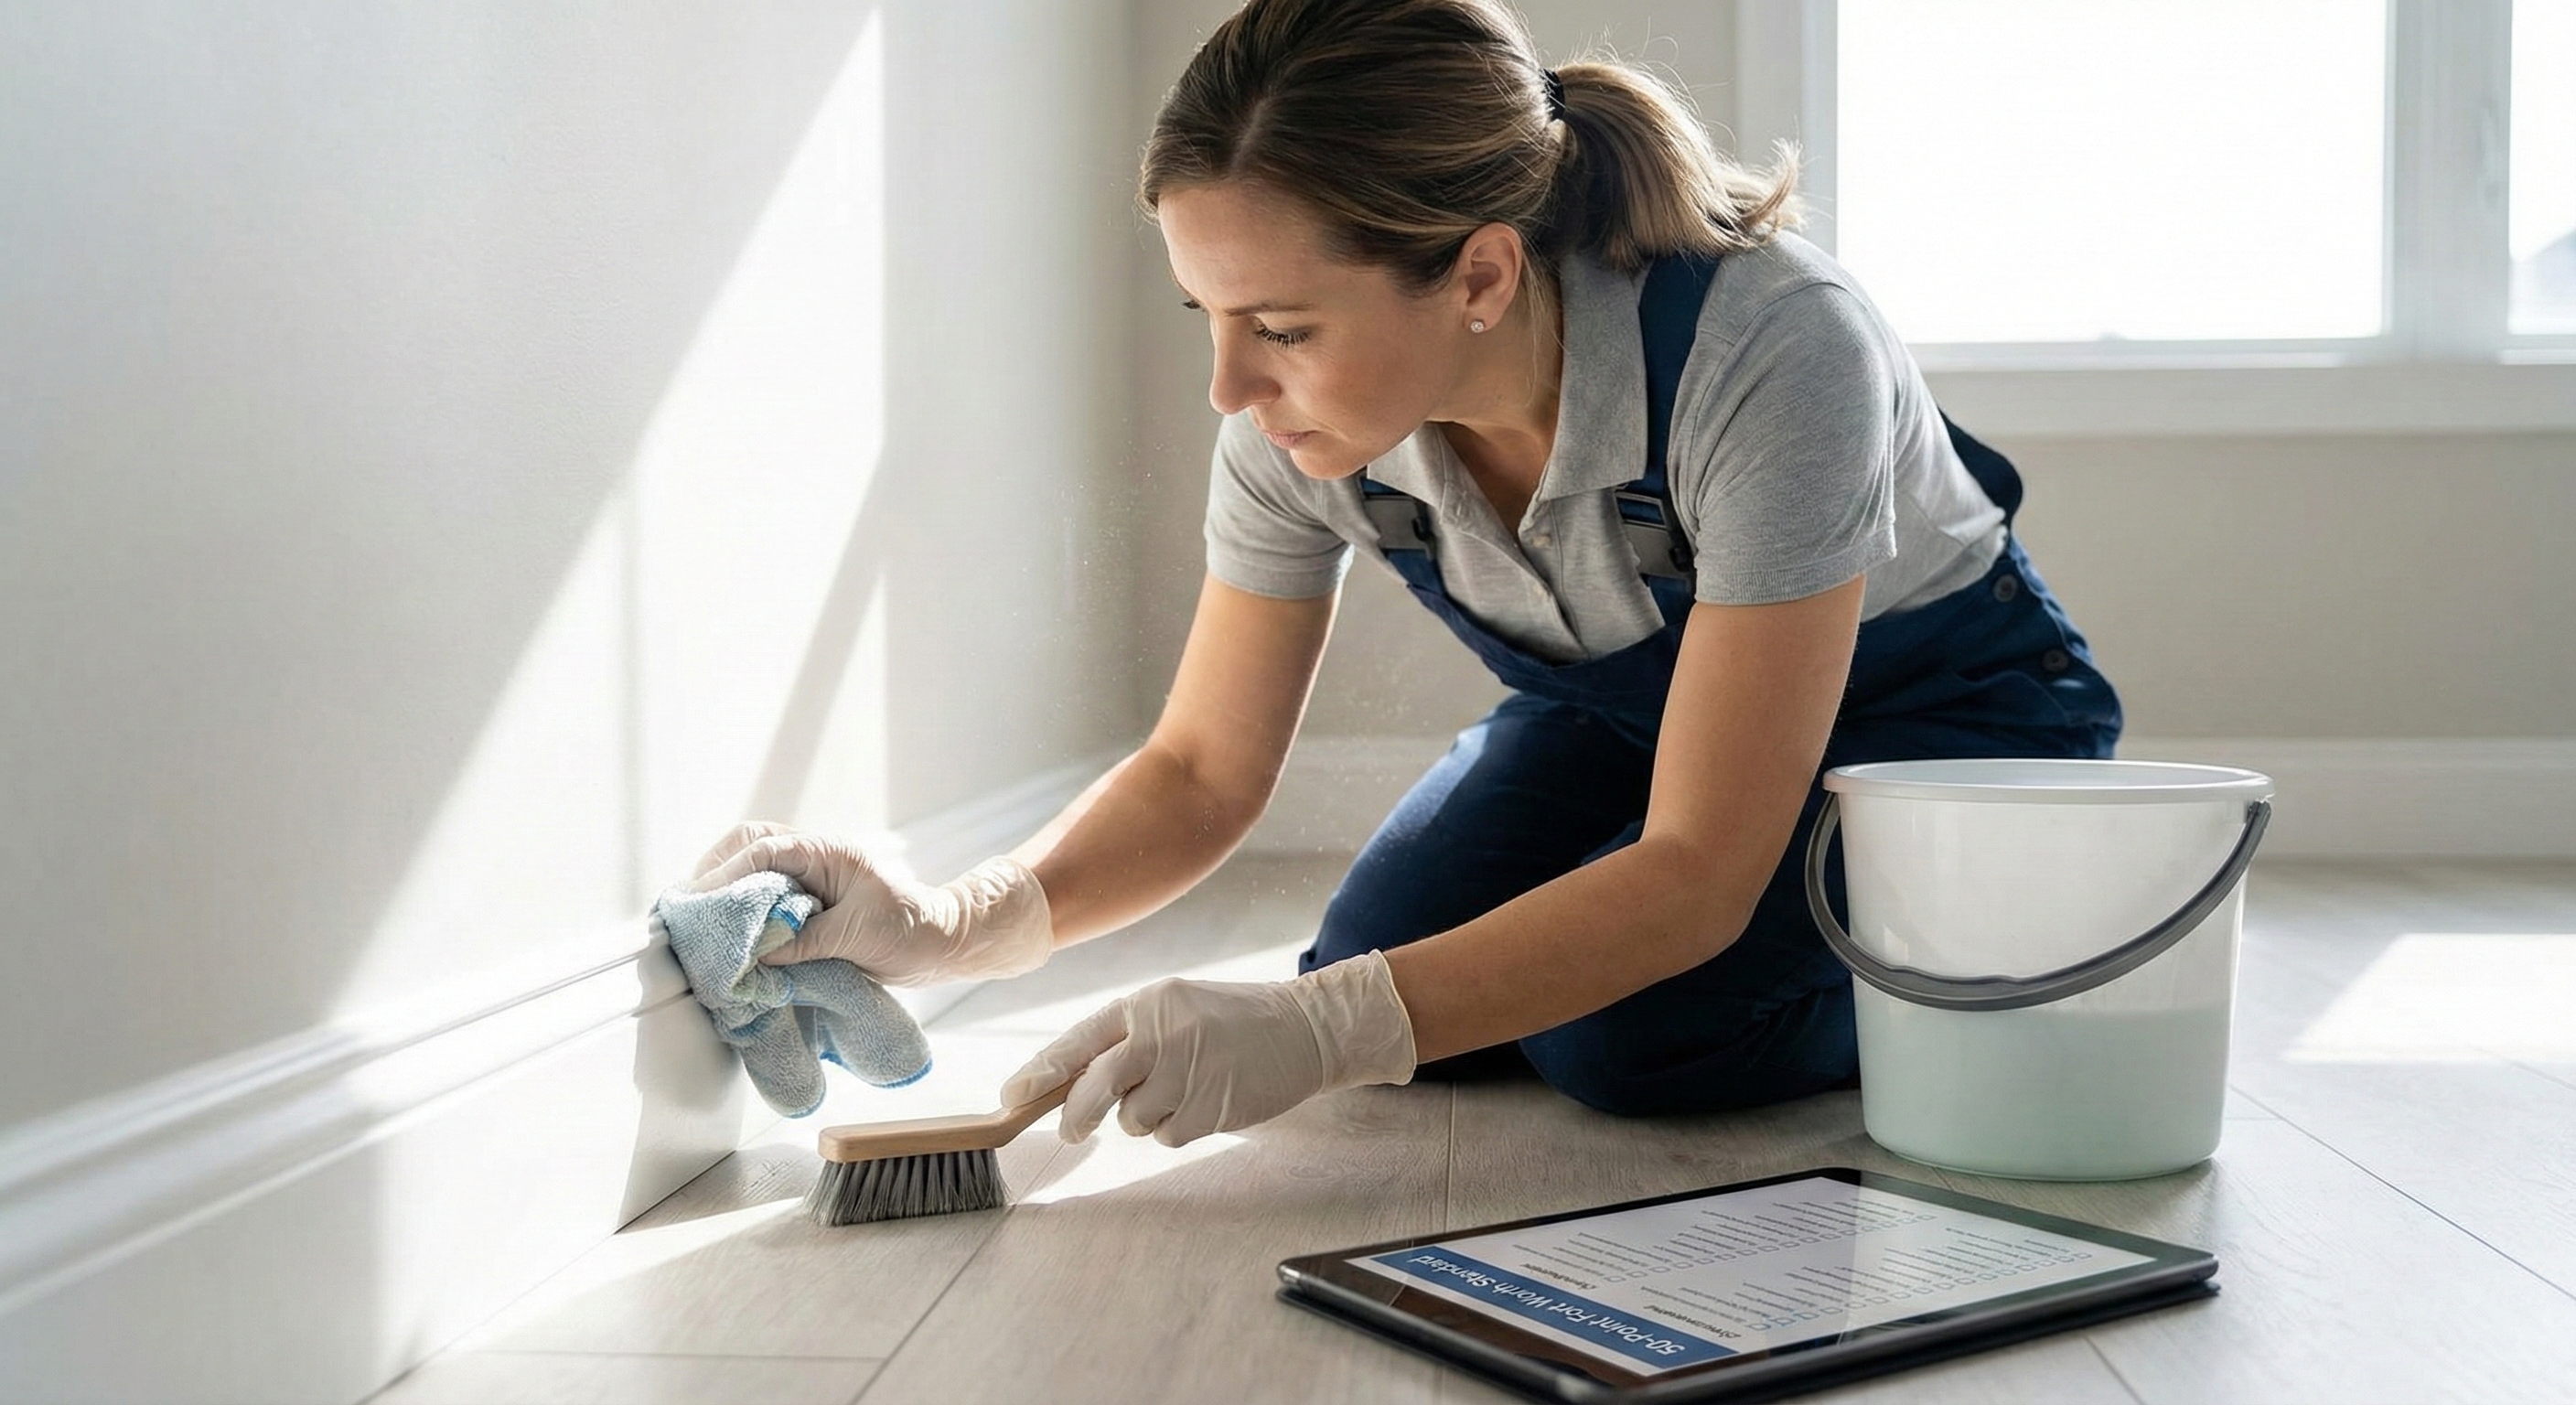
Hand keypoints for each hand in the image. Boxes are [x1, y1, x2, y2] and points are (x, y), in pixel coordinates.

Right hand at [687, 822, 1052, 986]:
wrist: (941, 942)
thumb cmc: (912, 930)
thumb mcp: (858, 937)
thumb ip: (806, 941)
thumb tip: (757, 953)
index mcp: (824, 853)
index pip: (761, 852)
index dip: (726, 878)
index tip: (700, 906)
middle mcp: (811, 858)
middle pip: (746, 846)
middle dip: (714, 872)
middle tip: (688, 908)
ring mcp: (807, 878)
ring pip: (751, 868)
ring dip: (724, 889)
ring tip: (700, 921)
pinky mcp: (806, 902)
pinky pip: (763, 894)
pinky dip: (741, 909)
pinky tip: (727, 932)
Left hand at [998, 951, 1416, 1146]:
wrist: (1305, 1028)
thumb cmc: (1231, 1022)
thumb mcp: (1175, 1010)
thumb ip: (1127, 1039)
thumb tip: (1068, 1084)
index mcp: (1147, 1004)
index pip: (1079, 1040)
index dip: (1041, 1071)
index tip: (1011, 1097)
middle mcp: (1161, 1033)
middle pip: (1094, 1086)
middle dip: (1076, 1116)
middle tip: (1072, 1132)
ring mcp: (1187, 1071)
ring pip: (1131, 1120)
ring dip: (1146, 1118)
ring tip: (1184, 1091)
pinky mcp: (1210, 1106)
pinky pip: (1168, 1137)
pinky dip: (1180, 1129)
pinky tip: (1207, 1102)